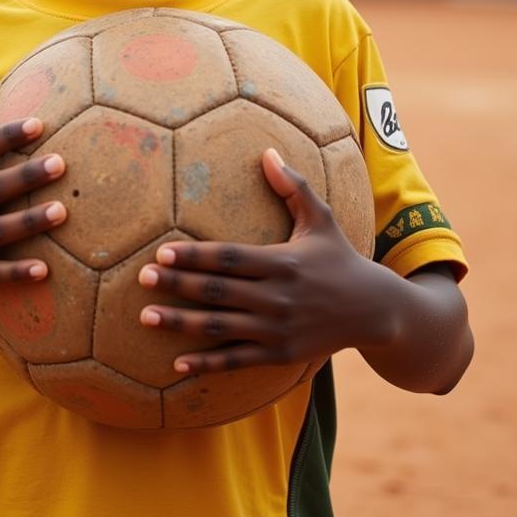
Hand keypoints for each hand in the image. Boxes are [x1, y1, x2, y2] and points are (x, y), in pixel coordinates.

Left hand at [137, 148, 390, 373]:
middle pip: (218, 291)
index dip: (195, 256)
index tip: (162, 253)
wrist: (376, 311)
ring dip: (181, 323)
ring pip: (221, 327)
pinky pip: (238, 361)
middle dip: (177, 285)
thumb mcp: (321, 219)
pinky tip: (177, 364)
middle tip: (141, 279)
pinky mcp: (280, 355)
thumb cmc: (340, 258)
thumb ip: (293, 187)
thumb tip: (268, 152)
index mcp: (282, 262)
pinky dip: (207, 364)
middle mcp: (277, 297)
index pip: (229, 258)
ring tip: (146, 317)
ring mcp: (277, 329)